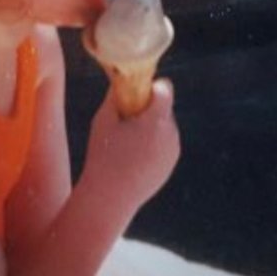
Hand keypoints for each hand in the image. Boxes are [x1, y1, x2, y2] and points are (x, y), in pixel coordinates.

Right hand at [83, 79, 179, 214]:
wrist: (109, 198)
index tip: (135, 91)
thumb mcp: (104, 119)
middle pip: (164, 108)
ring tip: (127, 140)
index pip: (165, 89)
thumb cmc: (103, 155)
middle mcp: (171, 135)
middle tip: (126, 117)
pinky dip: (152, 144)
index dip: (151, 87)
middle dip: (148, 108)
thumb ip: (115, 94)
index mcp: (157, 120)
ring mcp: (173, 152)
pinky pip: (164, 144)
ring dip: (151, 127)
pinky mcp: (169, 165)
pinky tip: (132, 156)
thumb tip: (121, 77)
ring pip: (165, 127)